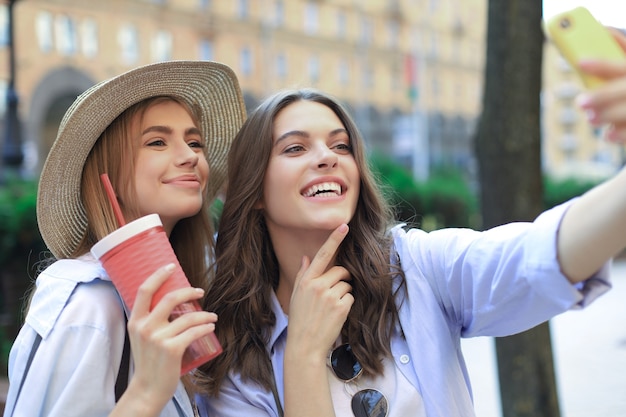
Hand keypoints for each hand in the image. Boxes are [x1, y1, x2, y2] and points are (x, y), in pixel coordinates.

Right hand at [123, 264, 216, 409]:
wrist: (148, 388)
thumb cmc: (149, 361)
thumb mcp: (141, 337)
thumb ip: (150, 320)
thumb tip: (170, 300)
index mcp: (135, 321)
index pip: (145, 290)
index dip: (159, 275)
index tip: (171, 266)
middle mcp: (145, 327)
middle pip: (171, 298)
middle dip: (189, 291)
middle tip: (200, 292)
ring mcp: (158, 338)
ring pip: (188, 317)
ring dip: (205, 315)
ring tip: (212, 317)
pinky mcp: (172, 349)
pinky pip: (194, 331)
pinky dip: (206, 327)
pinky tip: (211, 327)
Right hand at [286, 224, 352, 358]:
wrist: (304, 345)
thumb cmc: (300, 320)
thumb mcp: (297, 295)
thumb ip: (303, 274)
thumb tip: (307, 257)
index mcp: (306, 281)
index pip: (322, 255)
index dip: (334, 239)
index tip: (344, 225)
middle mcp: (318, 285)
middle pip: (340, 271)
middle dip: (341, 279)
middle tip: (332, 295)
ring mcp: (330, 296)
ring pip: (347, 285)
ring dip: (343, 294)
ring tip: (330, 309)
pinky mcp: (341, 307)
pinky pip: (351, 298)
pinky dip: (347, 305)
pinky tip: (336, 315)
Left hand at [576, 28, 625, 141]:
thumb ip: (620, 48)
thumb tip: (599, 29)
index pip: (620, 65)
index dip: (601, 63)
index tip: (581, 62)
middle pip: (624, 90)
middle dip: (602, 96)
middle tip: (581, 102)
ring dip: (607, 116)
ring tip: (591, 118)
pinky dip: (619, 135)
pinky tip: (607, 135)